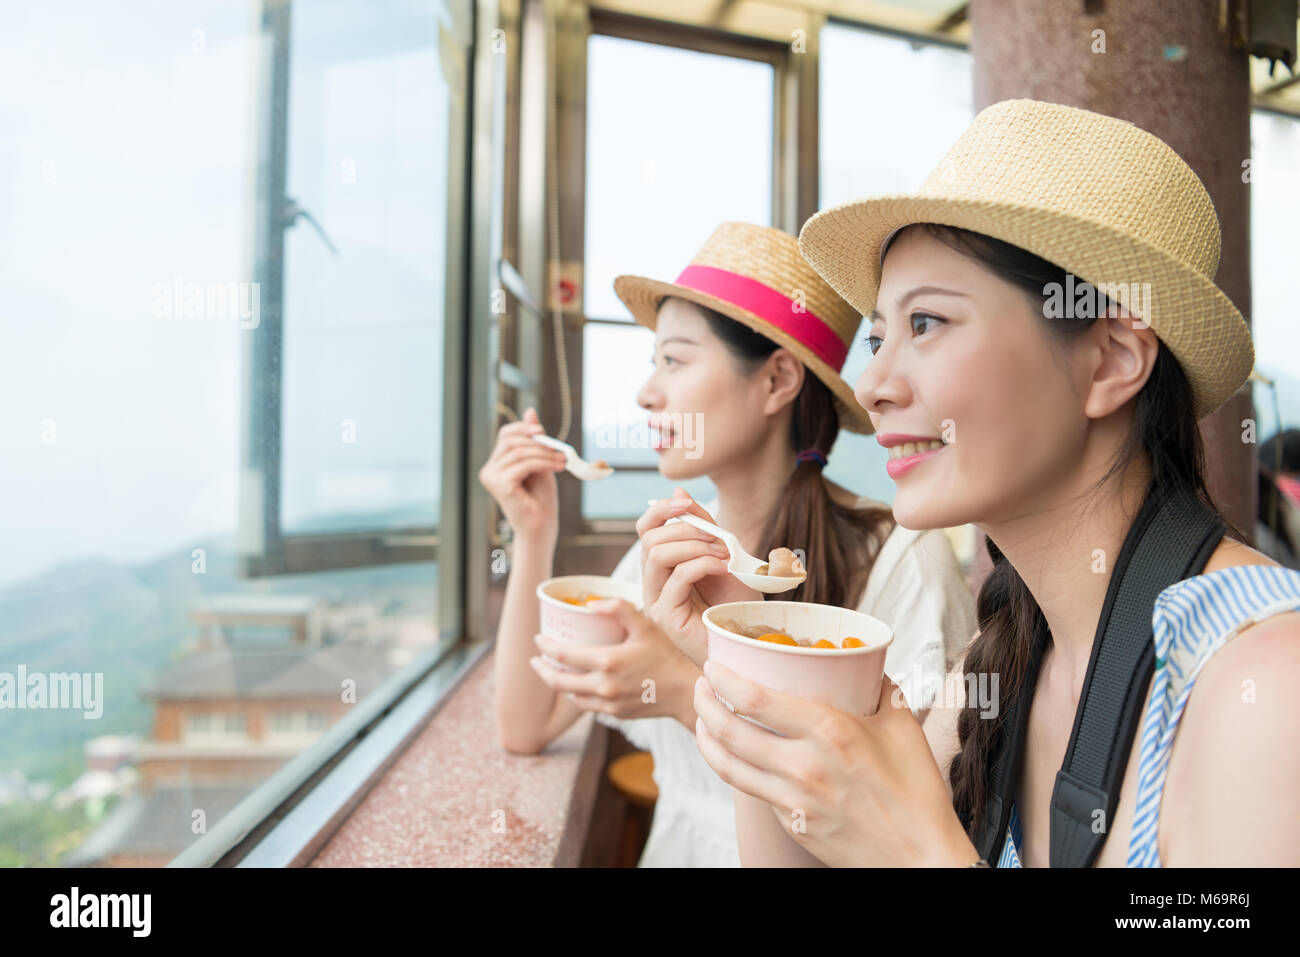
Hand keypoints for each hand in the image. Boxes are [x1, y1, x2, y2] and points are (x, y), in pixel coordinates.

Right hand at [477, 407, 565, 543]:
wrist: (541, 526)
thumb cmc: (540, 498)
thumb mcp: (539, 461)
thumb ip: (534, 440)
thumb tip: (530, 411)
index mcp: (496, 464)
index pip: (505, 435)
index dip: (523, 429)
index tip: (543, 432)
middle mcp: (490, 470)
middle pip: (511, 442)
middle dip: (538, 443)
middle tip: (559, 449)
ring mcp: (492, 478)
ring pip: (519, 453)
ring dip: (544, 454)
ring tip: (562, 460)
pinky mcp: (500, 486)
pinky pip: (524, 465)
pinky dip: (543, 463)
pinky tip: (557, 467)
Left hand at [528, 598, 698, 726]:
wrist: (685, 691)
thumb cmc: (666, 654)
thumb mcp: (645, 625)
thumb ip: (619, 608)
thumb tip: (591, 603)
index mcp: (607, 661)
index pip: (563, 655)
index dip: (546, 647)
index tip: (539, 639)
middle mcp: (603, 685)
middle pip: (559, 680)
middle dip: (542, 669)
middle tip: (536, 660)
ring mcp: (608, 703)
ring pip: (571, 695)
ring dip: (557, 683)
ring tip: (552, 671)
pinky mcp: (615, 714)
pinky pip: (586, 705)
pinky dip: (575, 695)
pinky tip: (575, 686)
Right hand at [637, 487, 760, 666]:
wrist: (747, 640)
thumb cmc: (734, 604)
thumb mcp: (721, 555)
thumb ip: (702, 526)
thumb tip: (678, 492)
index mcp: (661, 568)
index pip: (645, 530)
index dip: (660, 510)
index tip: (685, 504)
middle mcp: (652, 584)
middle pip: (649, 539)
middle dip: (686, 530)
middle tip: (718, 537)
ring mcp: (656, 602)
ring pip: (657, 555)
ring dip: (694, 546)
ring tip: (722, 553)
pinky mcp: (667, 617)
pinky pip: (676, 577)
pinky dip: (702, 564)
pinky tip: (723, 567)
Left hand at [692, 663, 977, 866]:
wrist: (921, 857)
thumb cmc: (917, 790)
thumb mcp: (901, 724)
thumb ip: (878, 687)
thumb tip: (863, 663)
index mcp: (829, 732)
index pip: (755, 699)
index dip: (723, 679)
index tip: (713, 665)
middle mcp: (804, 766)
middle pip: (729, 731)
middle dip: (704, 703)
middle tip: (701, 687)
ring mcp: (793, 800)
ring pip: (729, 766)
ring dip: (706, 738)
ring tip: (703, 720)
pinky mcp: (791, 825)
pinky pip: (754, 791)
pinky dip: (737, 768)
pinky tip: (737, 756)